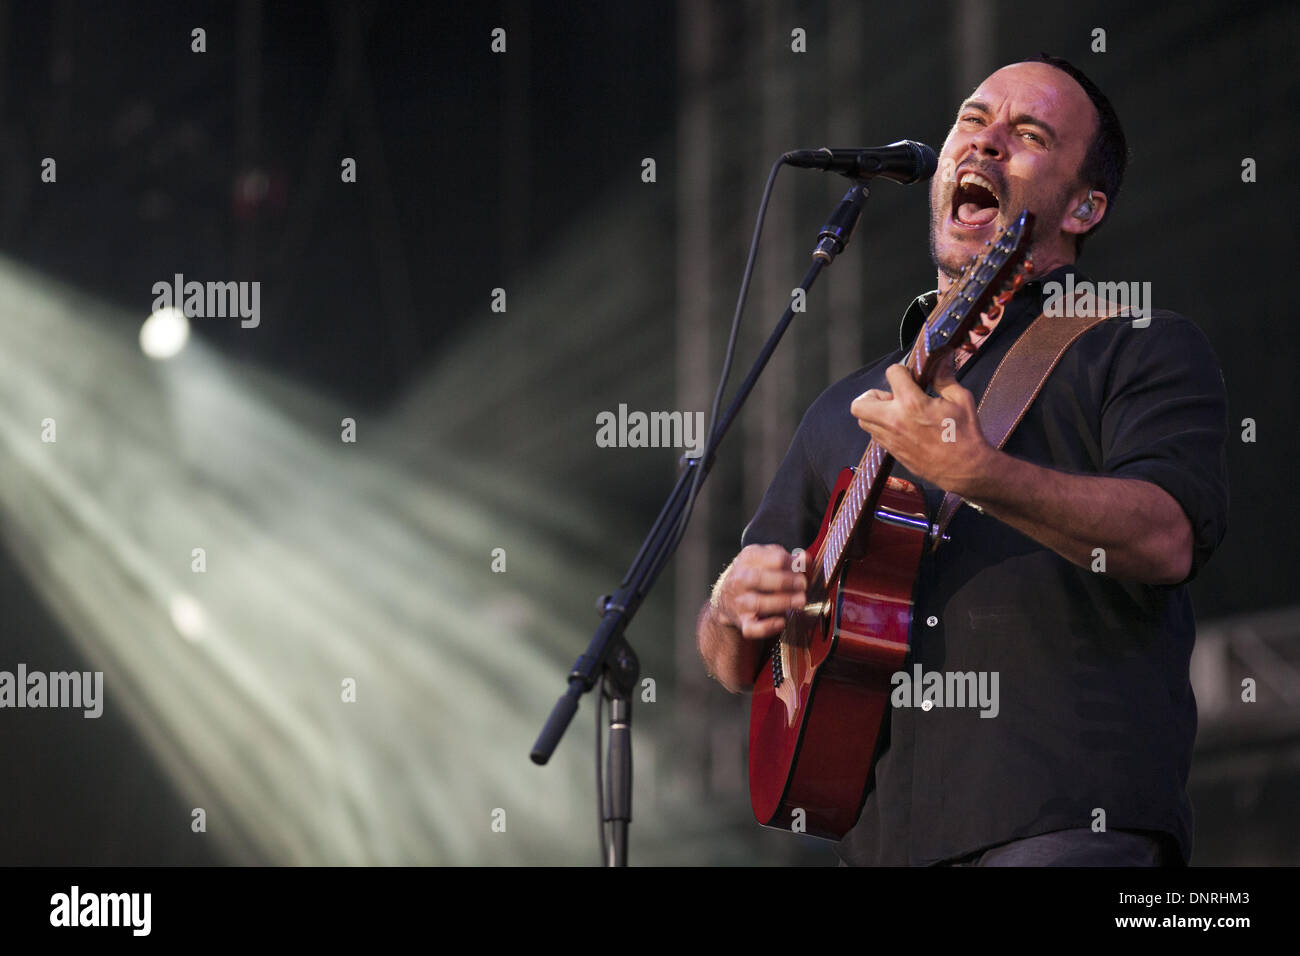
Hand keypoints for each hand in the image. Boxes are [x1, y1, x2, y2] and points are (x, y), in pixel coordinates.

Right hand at [712, 544, 806, 639]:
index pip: (773, 558)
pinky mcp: (742, 622)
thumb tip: (805, 558)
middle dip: (785, 582)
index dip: (792, 564)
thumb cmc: (753, 574)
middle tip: (803, 585)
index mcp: (749, 559)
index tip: (802, 569)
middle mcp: (740, 579)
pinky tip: (781, 622)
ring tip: (800, 601)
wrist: (726, 597)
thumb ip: (786, 558)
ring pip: (758, 603)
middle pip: (760, 579)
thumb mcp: (766, 558)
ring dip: (782, 602)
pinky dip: (767, 627)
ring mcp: (740, 602)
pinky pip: (752, 628)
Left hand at [849, 359, 994, 494]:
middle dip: (873, 395)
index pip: (891, 373)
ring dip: (875, 412)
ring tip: (897, 413)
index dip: (901, 371)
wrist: (965, 469)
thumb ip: (944, 378)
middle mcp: (894, 420)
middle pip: (860, 403)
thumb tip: (940, 361)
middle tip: (892, 397)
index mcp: (912, 403)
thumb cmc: (965, 434)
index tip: (910, 377)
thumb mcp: (961, 400)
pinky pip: (875, 435)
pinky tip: (902, 427)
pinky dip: (882, 427)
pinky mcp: (892, 452)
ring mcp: (890, 438)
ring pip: (863, 421)